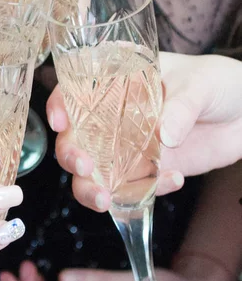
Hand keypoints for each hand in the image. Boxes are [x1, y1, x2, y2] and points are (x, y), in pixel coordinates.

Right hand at [47, 52, 241, 211]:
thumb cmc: (219, 83)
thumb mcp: (200, 84)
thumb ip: (180, 106)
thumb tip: (163, 135)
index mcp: (118, 82)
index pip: (76, 89)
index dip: (60, 104)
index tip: (61, 122)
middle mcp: (114, 116)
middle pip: (75, 137)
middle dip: (71, 154)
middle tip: (85, 166)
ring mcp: (128, 147)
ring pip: (93, 171)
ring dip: (90, 187)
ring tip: (106, 198)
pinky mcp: (147, 172)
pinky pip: (130, 190)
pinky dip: (142, 194)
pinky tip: (173, 180)